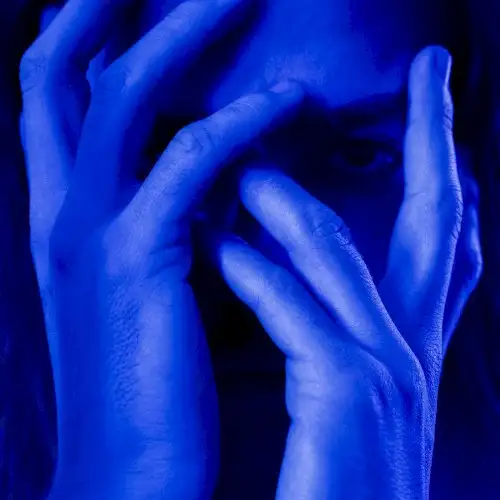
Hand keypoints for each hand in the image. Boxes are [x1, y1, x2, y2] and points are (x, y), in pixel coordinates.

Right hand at [21, 0, 301, 496]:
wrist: (123, 465)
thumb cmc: (137, 379)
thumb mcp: (137, 284)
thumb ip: (157, 221)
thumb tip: (199, 173)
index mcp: (59, 217)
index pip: (55, 99)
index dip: (86, 39)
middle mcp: (59, 211)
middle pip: (62, 74)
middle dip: (110, 10)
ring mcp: (90, 233)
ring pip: (122, 99)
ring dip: (181, 37)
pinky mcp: (136, 263)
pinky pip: (190, 164)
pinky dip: (240, 122)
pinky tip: (287, 98)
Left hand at [210, 47, 476, 498]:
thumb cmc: (332, 480)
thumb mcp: (351, 395)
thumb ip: (341, 330)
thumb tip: (308, 273)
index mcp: (413, 351)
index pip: (447, 246)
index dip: (449, 179)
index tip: (438, 128)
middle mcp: (414, 351)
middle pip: (436, 219)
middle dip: (437, 136)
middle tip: (432, 72)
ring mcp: (389, 373)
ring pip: (345, 253)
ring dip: (293, 201)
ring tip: (247, 166)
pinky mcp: (347, 399)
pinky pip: (296, 312)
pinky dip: (256, 272)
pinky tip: (221, 245)